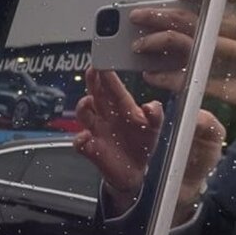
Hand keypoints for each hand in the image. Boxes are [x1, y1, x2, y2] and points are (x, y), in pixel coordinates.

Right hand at [74, 69, 162, 213]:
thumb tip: (152, 105)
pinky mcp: (90, 148)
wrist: (133, 170)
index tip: (103, 64)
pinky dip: (80, 140)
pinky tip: (85, 137)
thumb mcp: (153, 129)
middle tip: (92, 69)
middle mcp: (106, 116)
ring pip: (84, 115)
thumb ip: (156, 116)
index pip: (114, 90)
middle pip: (96, 95)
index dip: (108, 77)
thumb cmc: (141, 144)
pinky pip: (80, 142)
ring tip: (88, 102)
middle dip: (93, 82)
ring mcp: (96, 131)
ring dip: (83, 107)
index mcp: (121, 109)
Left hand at [130, 0, 235, 127]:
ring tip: (138, 45)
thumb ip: (232, 27)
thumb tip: (185, 9)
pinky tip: (152, 74)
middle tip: (138, 16)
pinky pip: (202, 80)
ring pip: (200, 45)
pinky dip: (171, 77)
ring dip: (161, 44)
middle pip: (209, 19)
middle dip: (166, 16)